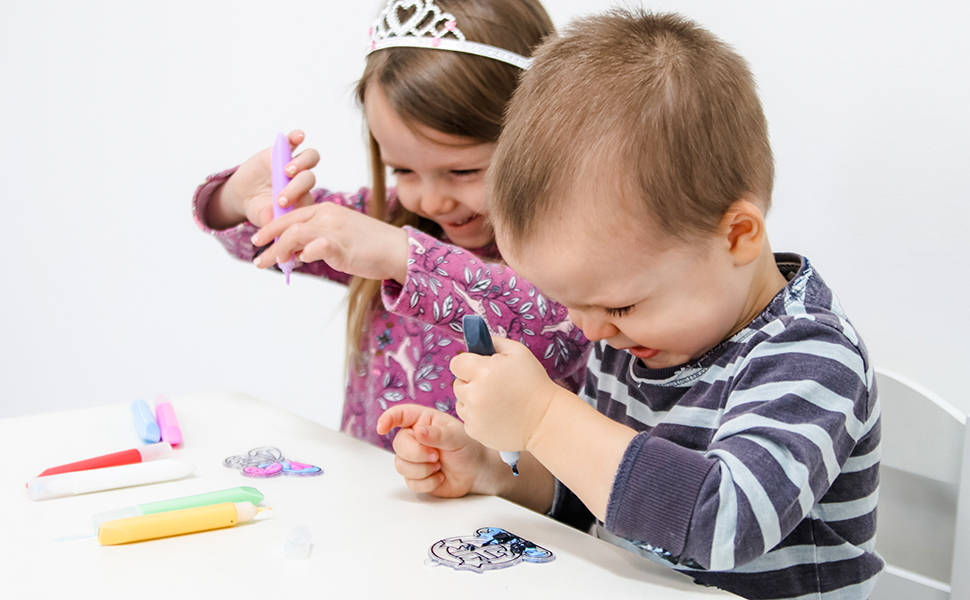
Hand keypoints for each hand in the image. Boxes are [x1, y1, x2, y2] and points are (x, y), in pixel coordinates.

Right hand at [205, 129, 319, 229]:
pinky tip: (297, 137)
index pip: (309, 197)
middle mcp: (301, 182)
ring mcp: (293, 165)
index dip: (299, 201)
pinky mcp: (282, 150)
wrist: (246, 196)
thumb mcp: (263, 218)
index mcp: (303, 200)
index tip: (282, 206)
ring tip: (287, 170)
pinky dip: (296, 137)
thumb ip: (271, 222)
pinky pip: (294, 141)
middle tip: (280, 195)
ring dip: (300, 163)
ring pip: (308, 158)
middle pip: (308, 178)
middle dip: (295, 187)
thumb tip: (276, 229)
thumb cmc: (260, 210)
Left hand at [251, 202, 408, 283]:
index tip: (258, 241)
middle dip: (268, 240)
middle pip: (288, 224)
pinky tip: (299, 263)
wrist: (397, 250)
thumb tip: (296, 254)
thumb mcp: (340, 237)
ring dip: (279, 250)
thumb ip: (317, 241)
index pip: (291, 216)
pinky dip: (303, 255)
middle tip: (257, 257)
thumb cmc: (370, 246)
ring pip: (295, 234)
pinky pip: (314, 247)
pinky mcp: (341, 245)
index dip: (271, 228)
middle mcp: (327, 215)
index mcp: (326, 210)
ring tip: (273, 264)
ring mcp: (334, 229)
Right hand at [377, 404, 498, 497]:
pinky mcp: (416, 477)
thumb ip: (438, 434)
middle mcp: (414, 438)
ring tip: (439, 466)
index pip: (400, 414)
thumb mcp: (457, 437)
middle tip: (436, 456)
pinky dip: (427, 483)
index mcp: (422, 421)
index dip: (388, 419)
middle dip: (417, 454)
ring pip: (400, 465)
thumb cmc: (468, 448)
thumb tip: (418, 432)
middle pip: (398, 445)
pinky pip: (410, 482)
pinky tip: (440, 477)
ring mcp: (413, 458)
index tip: (382, 428)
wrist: (476, 472)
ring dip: (422, 469)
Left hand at [450, 337, 558, 453]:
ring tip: (496, 402)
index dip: (468, 364)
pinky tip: (497, 415)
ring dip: (472, 400)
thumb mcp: (518, 352)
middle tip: (493, 386)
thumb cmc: (534, 383)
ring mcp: (473, 416)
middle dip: (471, 382)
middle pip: (458, 383)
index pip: (456, 363)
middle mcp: (474, 395)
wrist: (545, 419)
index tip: (479, 368)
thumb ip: (493, 342)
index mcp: (483, 372)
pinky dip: (478, 417)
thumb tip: (476, 341)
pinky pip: (467, 419)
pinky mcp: (475, 432)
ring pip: (461, 402)